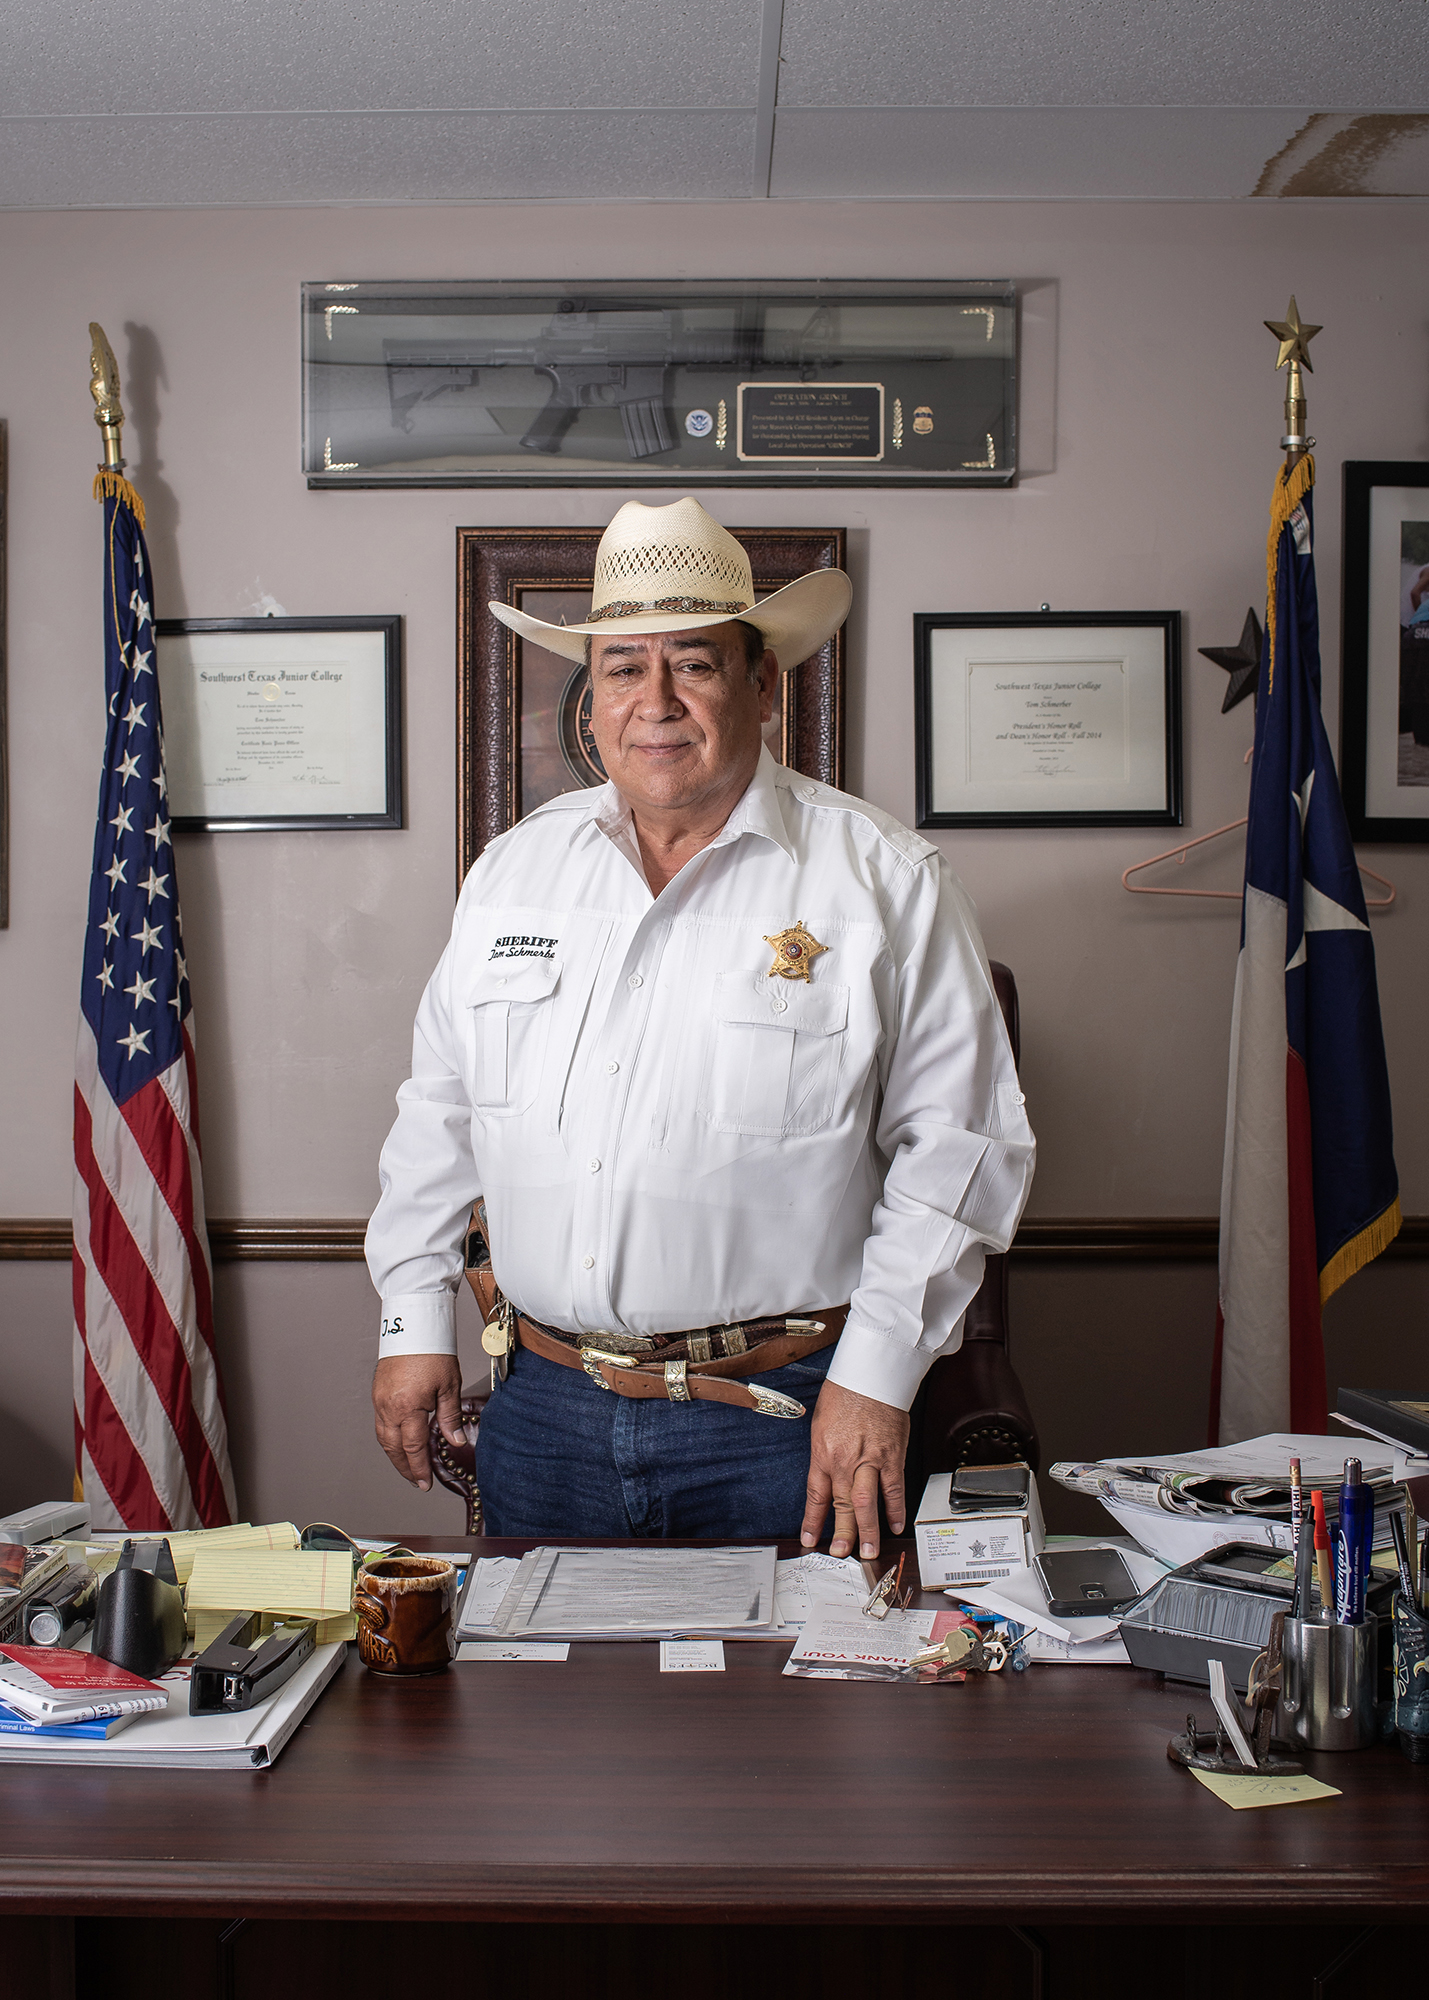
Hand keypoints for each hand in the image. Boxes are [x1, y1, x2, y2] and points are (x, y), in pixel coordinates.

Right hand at [372, 1354, 465, 1490]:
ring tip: (409, 1467)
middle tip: (417, 1481)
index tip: (426, 1483)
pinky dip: (389, 1439)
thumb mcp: (449, 1386)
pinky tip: (400, 1443)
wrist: (413, 1327)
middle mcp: (389, 1407)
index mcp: (408, 1407)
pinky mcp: (377, 1394)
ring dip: (395, 1456)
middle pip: (394, 1448)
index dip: (420, 1468)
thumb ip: (450, 1416)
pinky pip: (380, 1424)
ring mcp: (380, 1401)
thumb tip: (456, 1441)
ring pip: (384, 1438)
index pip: (413, 1448)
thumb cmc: (433, 1352)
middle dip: (405, 1468)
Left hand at [801, 1379, 909, 1559]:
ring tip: (869, 1551)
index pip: (816, 1495)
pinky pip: (894, 1488)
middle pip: (842, 1505)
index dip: (813, 1520)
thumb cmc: (844, 1393)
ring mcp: (870, 1460)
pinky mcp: (892, 1455)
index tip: (810, 1539)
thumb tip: (826, 1480)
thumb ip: (824, 1455)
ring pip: (867, 1503)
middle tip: (841, 1554)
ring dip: (868, 1530)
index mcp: (823, 1452)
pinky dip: (895, 1509)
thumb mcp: (821, 1425)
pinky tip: (896, 1525)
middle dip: (841, 1533)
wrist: (869, 1374)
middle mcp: (845, 1460)